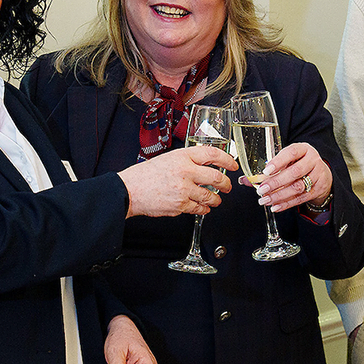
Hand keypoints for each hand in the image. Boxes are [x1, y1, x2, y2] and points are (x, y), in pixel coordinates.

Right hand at [117, 145, 235, 217]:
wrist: (130, 190)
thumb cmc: (145, 175)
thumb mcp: (168, 159)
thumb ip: (186, 160)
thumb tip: (205, 165)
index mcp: (182, 157)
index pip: (212, 154)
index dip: (227, 159)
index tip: (232, 165)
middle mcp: (185, 171)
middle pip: (216, 177)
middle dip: (226, 184)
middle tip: (228, 186)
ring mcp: (183, 189)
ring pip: (210, 196)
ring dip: (216, 199)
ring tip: (216, 200)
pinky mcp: (180, 205)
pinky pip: (199, 208)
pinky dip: (204, 209)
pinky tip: (203, 207)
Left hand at [255, 142, 333, 212]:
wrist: (321, 174)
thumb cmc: (299, 164)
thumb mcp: (287, 161)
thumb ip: (268, 170)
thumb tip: (244, 180)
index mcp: (303, 149)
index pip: (291, 153)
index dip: (278, 162)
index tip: (265, 171)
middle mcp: (312, 160)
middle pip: (295, 172)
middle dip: (276, 182)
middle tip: (261, 190)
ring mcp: (317, 175)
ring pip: (298, 187)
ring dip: (279, 195)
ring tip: (265, 200)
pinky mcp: (318, 189)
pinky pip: (301, 198)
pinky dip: (286, 204)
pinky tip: (275, 206)